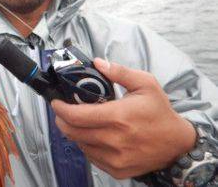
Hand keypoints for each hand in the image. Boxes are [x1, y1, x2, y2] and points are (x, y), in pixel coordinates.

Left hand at [51, 58, 195, 178]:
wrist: (177, 144)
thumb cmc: (159, 112)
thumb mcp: (145, 84)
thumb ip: (119, 72)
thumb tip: (98, 63)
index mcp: (118, 117)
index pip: (76, 116)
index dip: (60, 109)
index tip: (56, 102)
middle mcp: (114, 140)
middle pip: (72, 132)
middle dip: (62, 120)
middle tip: (63, 111)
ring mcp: (115, 158)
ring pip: (79, 145)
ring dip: (74, 133)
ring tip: (81, 122)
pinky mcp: (117, 170)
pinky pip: (91, 158)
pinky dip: (87, 146)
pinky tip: (94, 136)